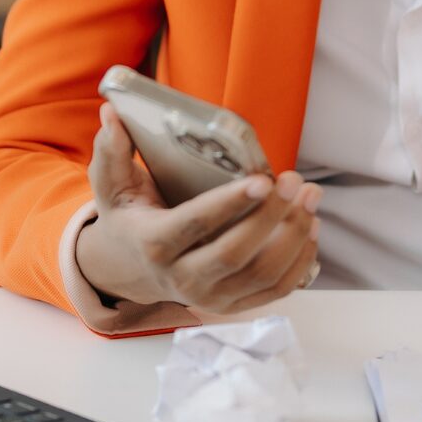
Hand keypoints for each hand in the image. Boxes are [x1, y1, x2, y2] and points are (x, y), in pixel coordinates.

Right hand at [72, 102, 322, 314]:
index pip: (196, 225)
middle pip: (235, 253)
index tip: (262, 179)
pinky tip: (310, 226)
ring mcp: (209, 298)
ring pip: (262, 273)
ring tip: (310, 196)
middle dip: (272, 216)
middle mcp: (181, 279)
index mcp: (154, 244)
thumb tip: (111, 115)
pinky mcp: (233, 306)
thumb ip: (111, 152)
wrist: (132, 268)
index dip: (230, 204)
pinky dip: (300, 260)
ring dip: (294, 235)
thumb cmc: (130, 217)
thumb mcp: (112, 186)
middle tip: (296, 181)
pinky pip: (276, 290)